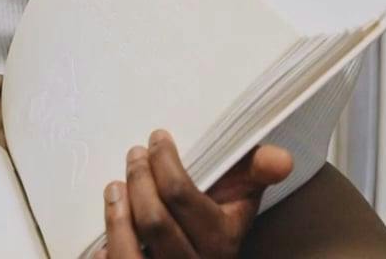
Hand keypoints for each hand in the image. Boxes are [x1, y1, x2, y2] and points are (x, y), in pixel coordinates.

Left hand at [102, 131, 293, 258]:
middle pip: (154, 221)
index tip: (156, 139)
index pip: (182, 195)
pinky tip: (103, 238)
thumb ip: (256, 173)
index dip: (163, 161)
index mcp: (221, 240)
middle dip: (139, 180)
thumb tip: (282, 157)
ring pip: (129, 252)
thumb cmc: (217, 226)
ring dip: (116, 215)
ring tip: (114, 188)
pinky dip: (105, 253)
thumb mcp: (241, 201)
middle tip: (133, 156)